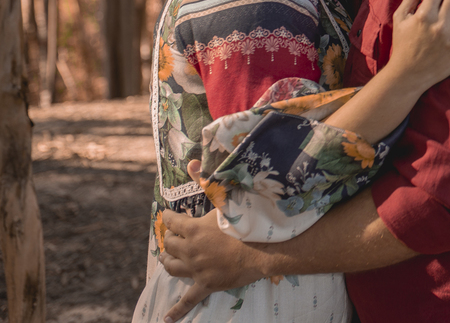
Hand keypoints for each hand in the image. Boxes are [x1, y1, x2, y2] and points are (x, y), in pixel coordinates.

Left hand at [158, 162, 264, 321]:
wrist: (264, 248)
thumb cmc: (248, 221)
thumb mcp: (227, 198)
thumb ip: (208, 182)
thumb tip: (192, 163)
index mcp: (193, 229)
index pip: (172, 222)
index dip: (168, 218)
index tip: (167, 215)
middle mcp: (190, 250)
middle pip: (170, 246)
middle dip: (168, 240)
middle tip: (169, 237)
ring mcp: (197, 270)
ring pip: (173, 268)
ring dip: (168, 263)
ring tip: (165, 260)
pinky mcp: (206, 285)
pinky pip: (188, 300)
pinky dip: (177, 310)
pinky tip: (167, 319)